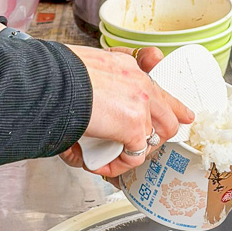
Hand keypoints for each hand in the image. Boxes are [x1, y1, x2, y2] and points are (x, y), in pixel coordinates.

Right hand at [60, 46, 193, 177]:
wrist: (47, 82)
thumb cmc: (53, 77)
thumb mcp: (78, 73)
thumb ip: (90, 90)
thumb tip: (94, 111)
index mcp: (125, 65)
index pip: (158, 83)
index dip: (173, 104)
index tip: (184, 115)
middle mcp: (138, 81)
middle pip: (168, 113)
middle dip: (161, 134)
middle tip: (149, 148)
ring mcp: (140, 104)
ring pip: (155, 136)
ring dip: (137, 151)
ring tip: (118, 157)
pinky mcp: (134, 126)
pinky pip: (135, 156)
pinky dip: (119, 165)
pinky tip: (104, 165)